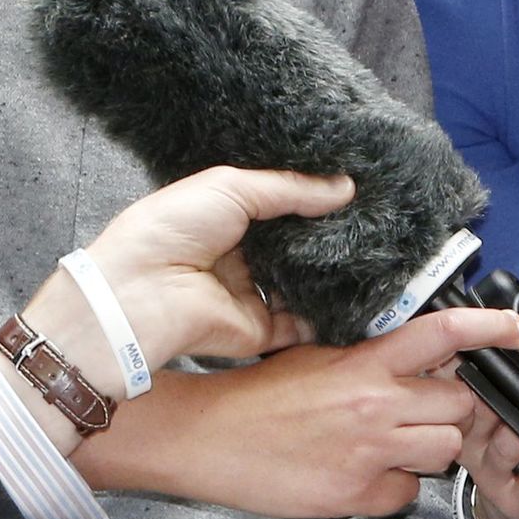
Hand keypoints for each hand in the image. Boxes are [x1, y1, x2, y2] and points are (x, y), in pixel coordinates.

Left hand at [22, 166, 357, 394]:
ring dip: (334, 275)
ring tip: (377, 255)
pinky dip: (328, 315)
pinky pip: (300, 325)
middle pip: (294, 247)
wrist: (140, 292)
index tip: (356, 189)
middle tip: (376, 223)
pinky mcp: (257, 331)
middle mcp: (239, 257)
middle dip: (329, 237)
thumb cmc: (171, 228)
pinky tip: (362, 296)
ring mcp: (249, 295)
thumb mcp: (231, 187)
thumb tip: (345, 187)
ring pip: (302, 286)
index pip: (278, 208)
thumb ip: (289, 188)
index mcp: (225, 218)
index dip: (311, 199)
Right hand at [90, 304, 518, 516]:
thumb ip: (370, 358)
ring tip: (391, 442)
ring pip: (445, 451)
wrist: (206, 438)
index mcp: (366, 362)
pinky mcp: (358, 495)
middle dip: (453, 407)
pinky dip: (395, 487)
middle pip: (461, 404)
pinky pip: (408, 494)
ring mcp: (370, 453)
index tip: (517, 331)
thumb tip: (419, 355)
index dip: (491, 329)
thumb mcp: (317, 358)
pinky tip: (363, 474)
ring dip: (430, 448)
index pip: (445, 334)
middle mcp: (376, 405)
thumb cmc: (258, 395)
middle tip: (425, 407)